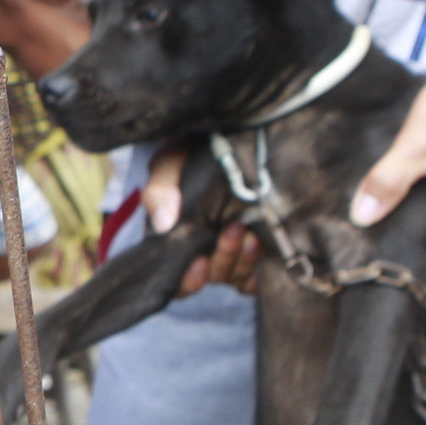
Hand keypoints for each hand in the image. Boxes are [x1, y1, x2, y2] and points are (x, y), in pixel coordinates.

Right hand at [140, 155, 259, 293]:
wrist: (218, 142)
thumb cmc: (187, 158)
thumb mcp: (168, 167)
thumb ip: (159, 193)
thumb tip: (165, 225)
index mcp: (177, 241)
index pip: (178, 281)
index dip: (189, 280)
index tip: (200, 260)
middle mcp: (203, 253)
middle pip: (213, 276)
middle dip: (225, 256)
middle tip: (236, 228)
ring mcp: (231, 255)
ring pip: (237, 276)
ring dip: (245, 260)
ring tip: (253, 233)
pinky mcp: (257, 252)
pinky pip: (259, 276)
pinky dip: (262, 270)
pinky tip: (266, 250)